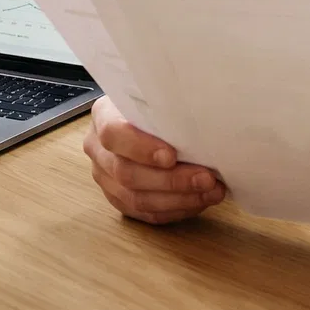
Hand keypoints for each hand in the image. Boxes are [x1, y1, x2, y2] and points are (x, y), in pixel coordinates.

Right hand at [82, 96, 226, 224]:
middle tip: (206, 178)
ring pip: (136, 199)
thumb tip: (202, 120)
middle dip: (171, 180)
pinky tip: (198, 202)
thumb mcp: (153, 96)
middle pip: (127, 173)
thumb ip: (165, 107)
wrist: (139, 118)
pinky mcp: (118, 199)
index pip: (113, 134)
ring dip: (178, 200)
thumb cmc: (153, 105)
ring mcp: (104, 178)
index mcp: (102, 116)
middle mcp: (98, 149)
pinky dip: (175, 210)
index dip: (141, 148)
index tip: (172, 156)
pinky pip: (145, 213)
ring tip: (211, 192)